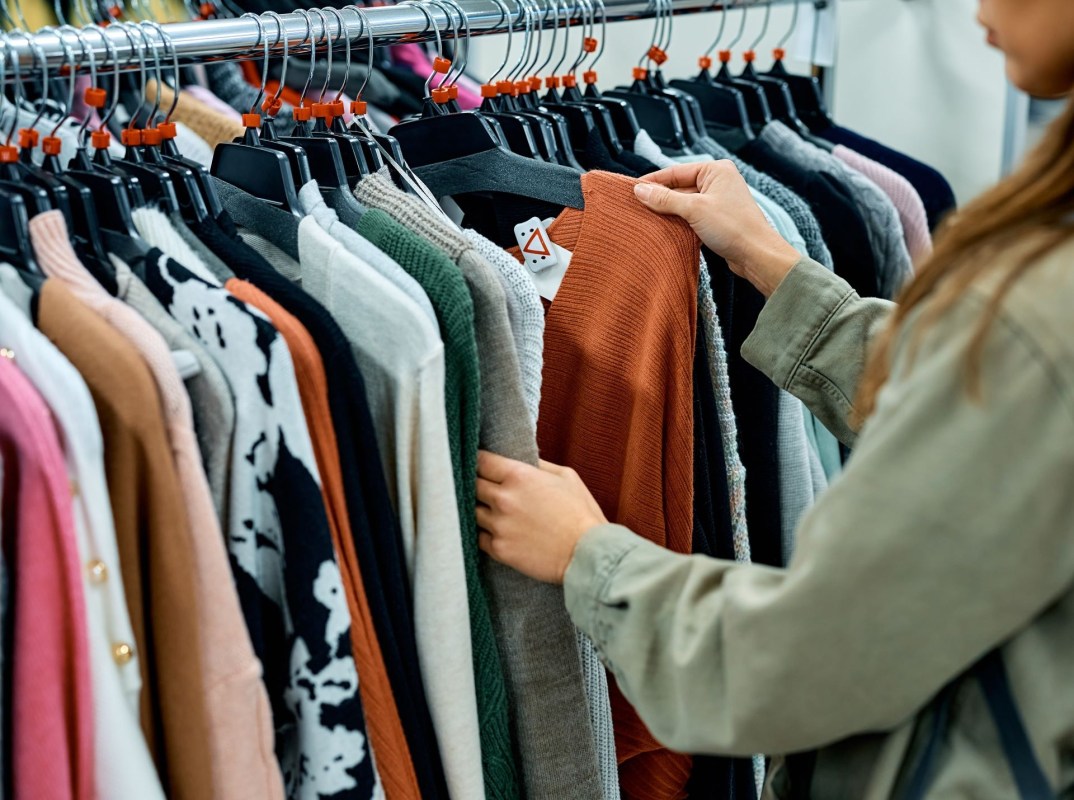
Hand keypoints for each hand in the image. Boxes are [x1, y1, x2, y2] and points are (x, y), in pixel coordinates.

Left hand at [476, 451, 607, 584]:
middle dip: (477, 485)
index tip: (481, 465)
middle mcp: (503, 499)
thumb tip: (524, 461)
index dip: (479, 462)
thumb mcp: (566, 477)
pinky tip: (499, 533)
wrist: (587, 554)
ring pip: (472, 512)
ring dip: (481, 510)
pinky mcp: (498, 549)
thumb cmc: (581, 514)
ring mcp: (498, 525)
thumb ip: (539, 465)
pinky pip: (479, 537)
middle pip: (471, 485)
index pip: (481, 461)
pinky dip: (486, 534)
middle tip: (485, 489)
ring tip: (494, 513)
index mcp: (519, 476)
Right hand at [633, 161, 801, 297]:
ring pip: (684, 203)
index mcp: (716, 170)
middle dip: (660, 197)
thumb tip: (640, 190)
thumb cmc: (733, 227)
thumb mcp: (694, 209)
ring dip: (668, 211)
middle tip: (637, 206)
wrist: (756, 255)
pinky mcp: (717, 219)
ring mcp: (718, 201)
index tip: (632, 190)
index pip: (676, 172)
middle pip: (679, 187)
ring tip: (647, 218)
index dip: (653, 181)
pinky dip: (679, 222)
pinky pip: (691, 216)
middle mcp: (718, 181)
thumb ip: (665, 199)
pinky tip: (665, 229)